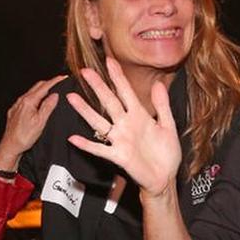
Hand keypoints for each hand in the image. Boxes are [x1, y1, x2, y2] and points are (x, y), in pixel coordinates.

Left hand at [0, 75, 66, 170]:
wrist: (10, 146)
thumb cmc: (24, 136)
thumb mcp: (40, 122)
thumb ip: (48, 106)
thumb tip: (55, 95)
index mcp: (29, 101)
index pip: (44, 86)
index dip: (55, 81)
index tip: (63, 77)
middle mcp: (21, 101)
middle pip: (37, 86)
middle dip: (49, 83)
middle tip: (59, 83)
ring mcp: (17, 105)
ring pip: (31, 92)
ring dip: (42, 90)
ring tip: (51, 91)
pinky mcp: (15, 111)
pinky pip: (26, 99)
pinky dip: (35, 97)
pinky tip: (38, 102)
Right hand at [65, 57, 181, 197]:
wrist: (165, 178)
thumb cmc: (167, 154)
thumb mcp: (168, 126)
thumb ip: (162, 106)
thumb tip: (158, 84)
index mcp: (139, 115)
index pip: (126, 91)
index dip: (118, 76)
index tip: (109, 61)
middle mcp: (126, 125)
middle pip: (109, 102)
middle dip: (98, 87)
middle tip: (85, 71)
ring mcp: (120, 140)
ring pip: (99, 122)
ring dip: (85, 110)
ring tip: (72, 98)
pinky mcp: (118, 156)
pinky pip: (100, 149)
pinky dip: (87, 145)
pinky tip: (74, 138)